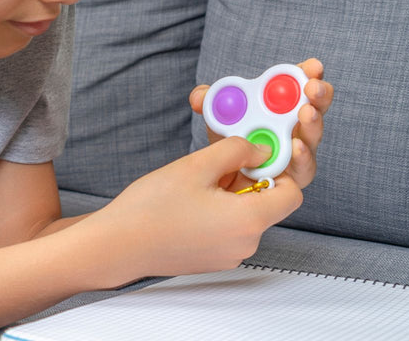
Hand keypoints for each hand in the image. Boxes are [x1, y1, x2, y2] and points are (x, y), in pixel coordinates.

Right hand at [87, 137, 303, 282]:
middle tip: (218, 161)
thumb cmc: (150, 209)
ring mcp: (230, 255)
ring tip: (197, 182)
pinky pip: (230, 227)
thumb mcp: (197, 165)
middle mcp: (246, 244)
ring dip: (231, 192)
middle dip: (248, 177)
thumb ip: (237, 150)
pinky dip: (220, 210)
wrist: (117, 246)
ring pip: (246, 213)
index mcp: (248, 220)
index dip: (280, 168)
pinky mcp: (214, 258)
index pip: (292, 193)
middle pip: (267, 202)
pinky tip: (191, 201)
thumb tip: (260, 150)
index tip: (257, 153)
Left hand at [189, 58, 333, 189]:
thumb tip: (200, 97)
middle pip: (317, 106)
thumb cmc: (232, 137)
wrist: (228, 175)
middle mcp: (298, 124)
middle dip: (319, 94)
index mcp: (284, 103)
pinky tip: (296, 147)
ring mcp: (299, 150)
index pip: (303, 83)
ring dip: (312, 123)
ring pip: (313, 135)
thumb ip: (210, 103)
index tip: (312, 66)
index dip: (310, 72)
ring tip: (306, 113)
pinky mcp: (295, 175)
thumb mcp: (219, 117)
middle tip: (312, 87)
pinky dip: (301, 156)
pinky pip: (303, 166)